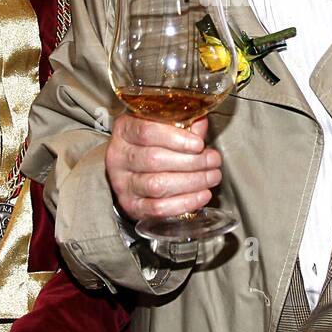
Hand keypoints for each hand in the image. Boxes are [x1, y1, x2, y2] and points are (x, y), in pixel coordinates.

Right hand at [105, 113, 221, 221]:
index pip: (146, 132)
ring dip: (191, 182)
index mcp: (124, 130)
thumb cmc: (152, 145)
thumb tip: (200, 124)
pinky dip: (184, 202)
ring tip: (212, 177)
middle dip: (191, 162)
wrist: (134, 172)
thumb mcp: (164, 127)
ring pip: (157, 185)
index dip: (176, 139)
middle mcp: (118, 156)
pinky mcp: (131, 206)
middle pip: (154, 159)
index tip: (199, 144)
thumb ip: (183, 123)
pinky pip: (158, 207)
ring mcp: (122, 184)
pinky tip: (202, 195)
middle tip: (213, 161)